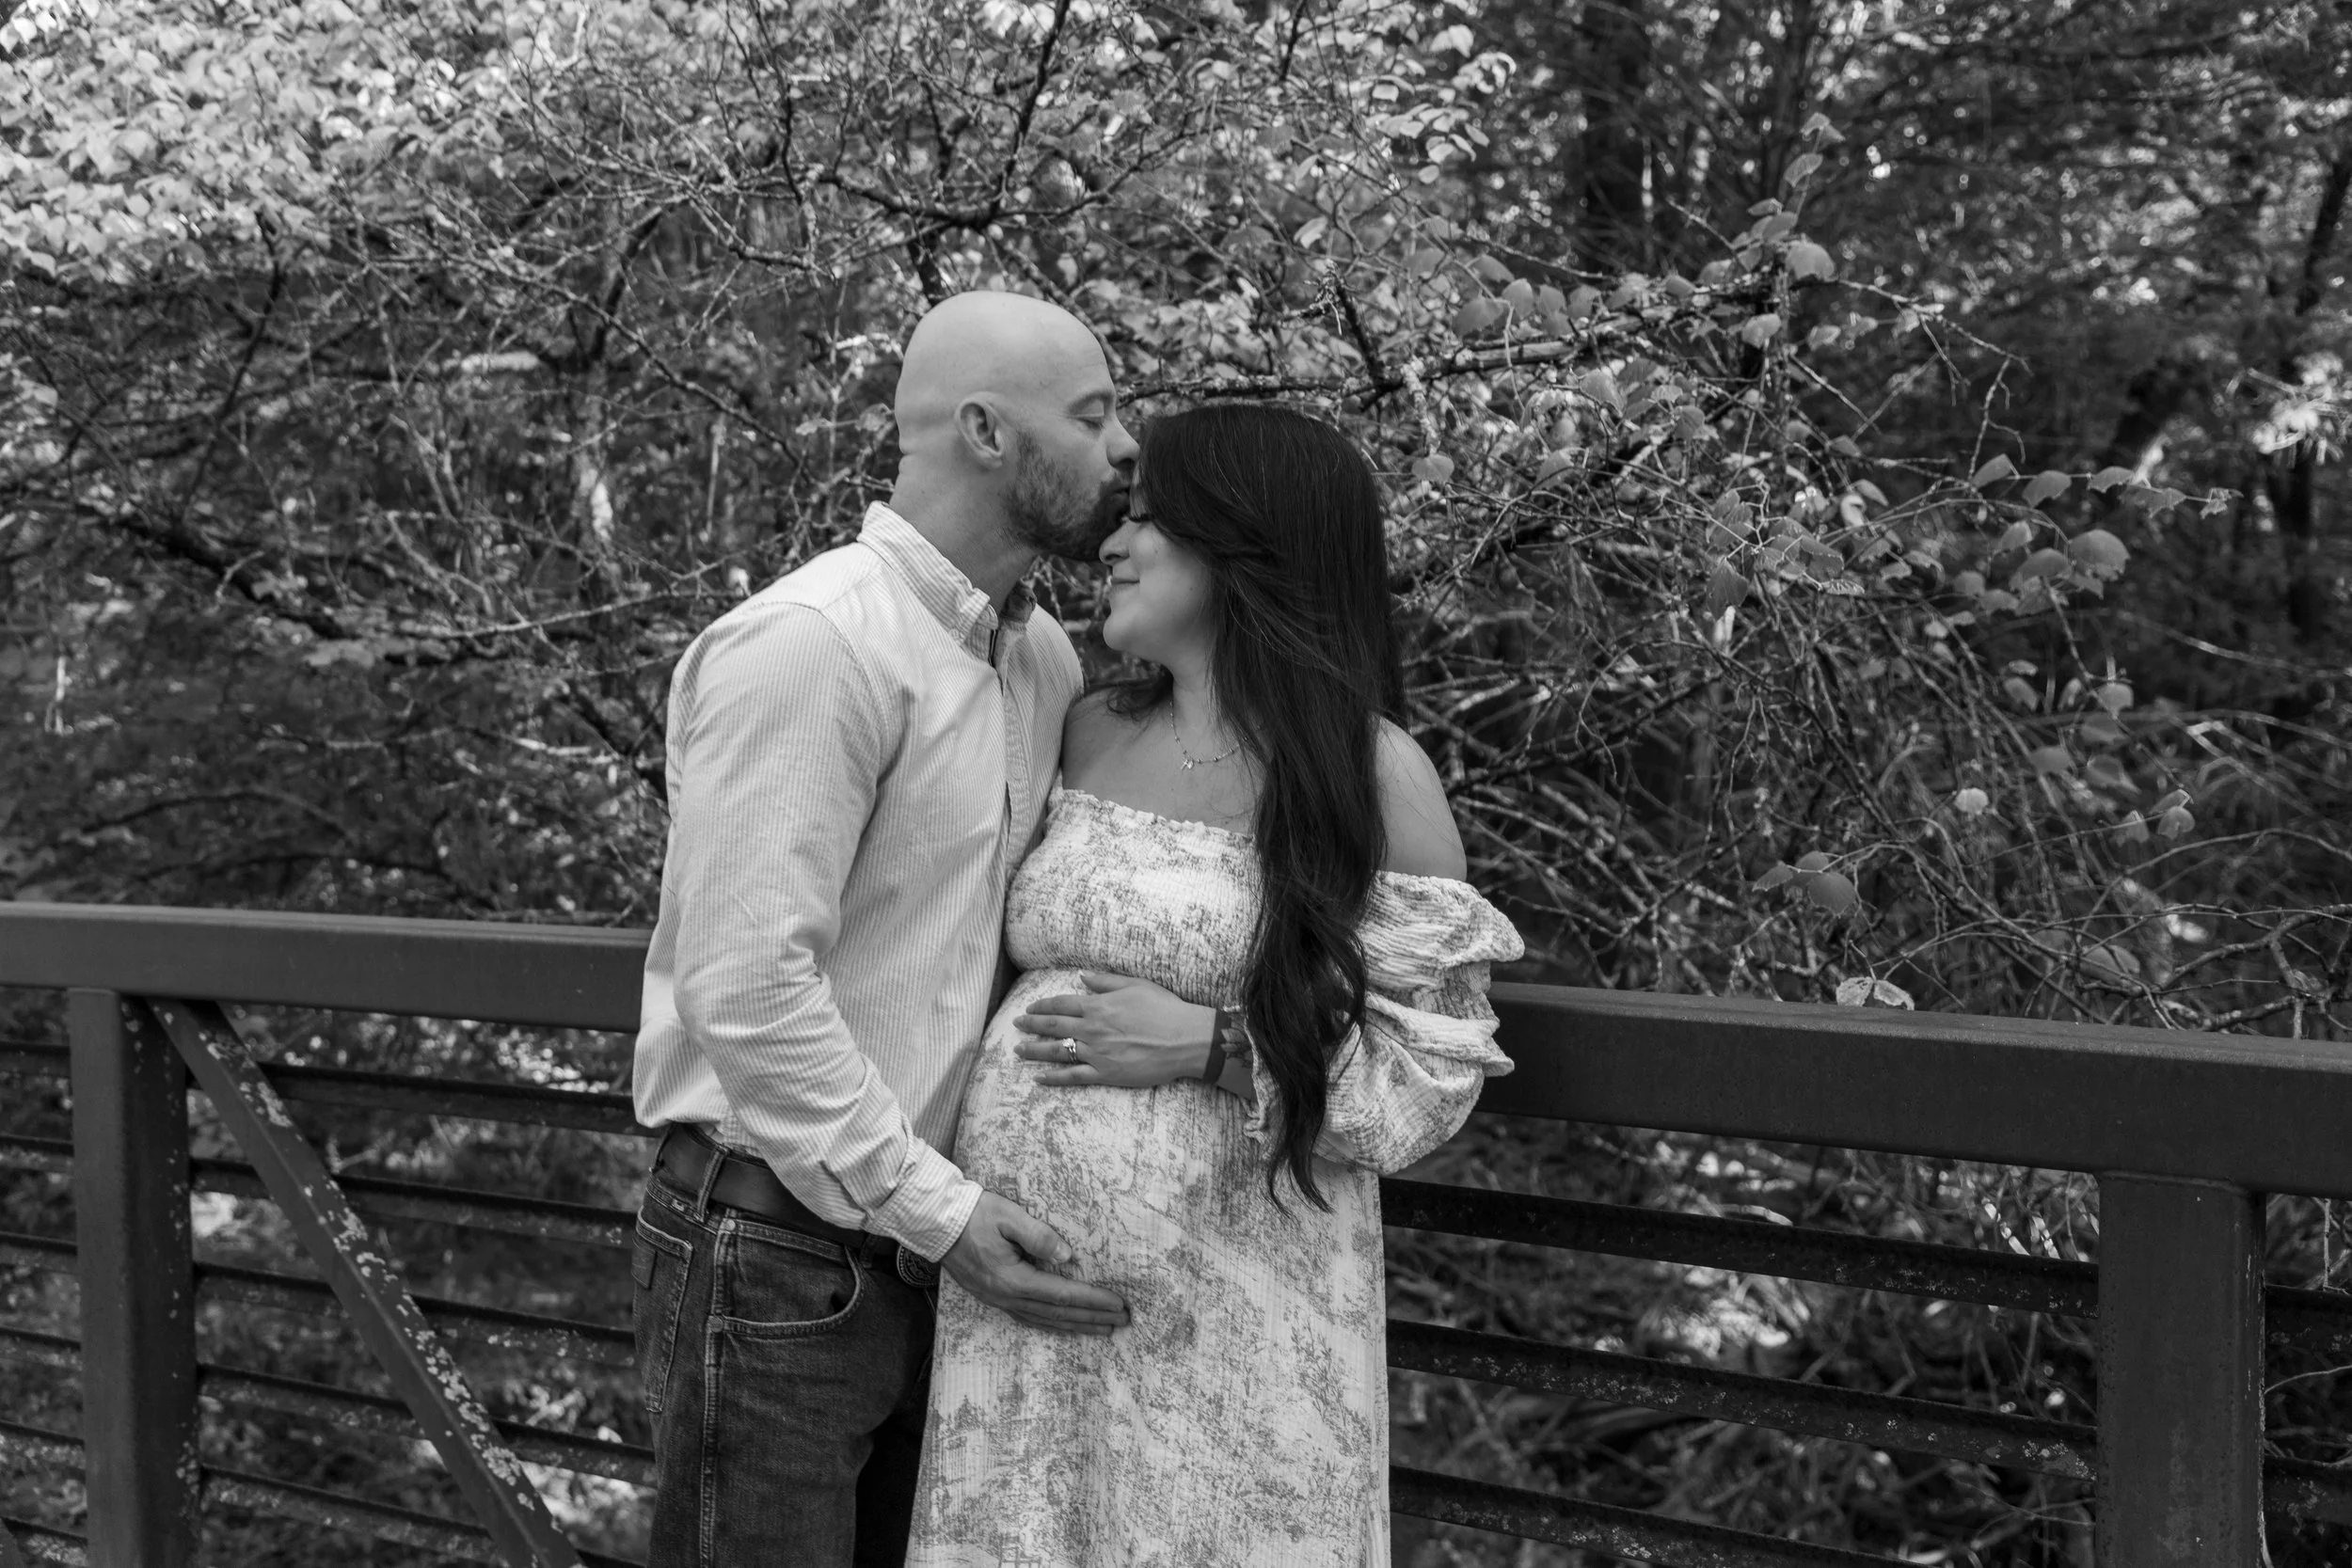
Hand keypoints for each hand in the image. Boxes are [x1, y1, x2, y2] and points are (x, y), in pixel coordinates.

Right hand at [940, 1190, 1128, 1334]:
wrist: (937, 1222)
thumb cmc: (974, 1214)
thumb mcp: (1008, 1215)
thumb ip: (1038, 1235)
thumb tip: (1067, 1255)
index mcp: (1012, 1279)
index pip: (1062, 1295)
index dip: (1093, 1300)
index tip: (1118, 1303)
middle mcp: (1006, 1297)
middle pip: (1058, 1314)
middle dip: (1093, 1318)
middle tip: (1122, 1321)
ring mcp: (998, 1301)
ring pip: (1045, 1321)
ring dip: (1077, 1326)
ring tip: (1104, 1329)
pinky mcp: (993, 1298)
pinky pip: (1029, 1319)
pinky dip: (1053, 1325)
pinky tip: (1066, 1326)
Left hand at [1014, 972, 1216, 1088]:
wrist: (1184, 1040)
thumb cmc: (1165, 1009)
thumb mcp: (1136, 985)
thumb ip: (1105, 981)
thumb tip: (1081, 975)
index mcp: (1099, 1006)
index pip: (1062, 1004)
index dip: (1042, 1005)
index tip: (1030, 1007)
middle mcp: (1092, 1029)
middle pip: (1053, 1025)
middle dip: (1031, 1024)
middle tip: (1016, 1024)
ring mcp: (1097, 1053)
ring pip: (1057, 1051)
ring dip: (1034, 1050)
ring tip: (1018, 1050)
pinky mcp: (1106, 1074)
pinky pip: (1074, 1077)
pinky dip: (1054, 1078)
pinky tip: (1039, 1078)